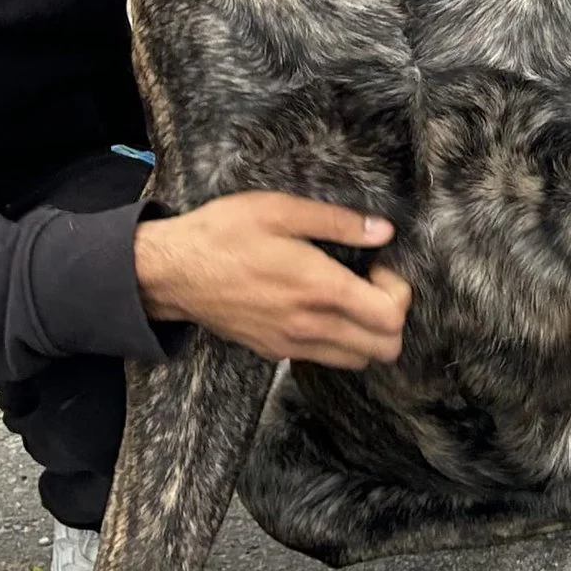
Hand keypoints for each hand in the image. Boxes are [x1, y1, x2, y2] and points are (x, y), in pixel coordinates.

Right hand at [132, 189, 412, 368]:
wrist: (172, 273)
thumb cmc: (224, 234)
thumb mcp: (280, 210)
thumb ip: (337, 222)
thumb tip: (384, 231)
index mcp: (319, 289)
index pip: (391, 318)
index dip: (399, 292)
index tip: (377, 266)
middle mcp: (310, 326)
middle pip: (384, 349)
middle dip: (390, 317)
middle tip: (368, 284)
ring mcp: (291, 346)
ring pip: (357, 361)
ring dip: (365, 333)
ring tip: (345, 296)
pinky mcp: (273, 353)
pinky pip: (324, 358)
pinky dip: (337, 341)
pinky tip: (317, 307)